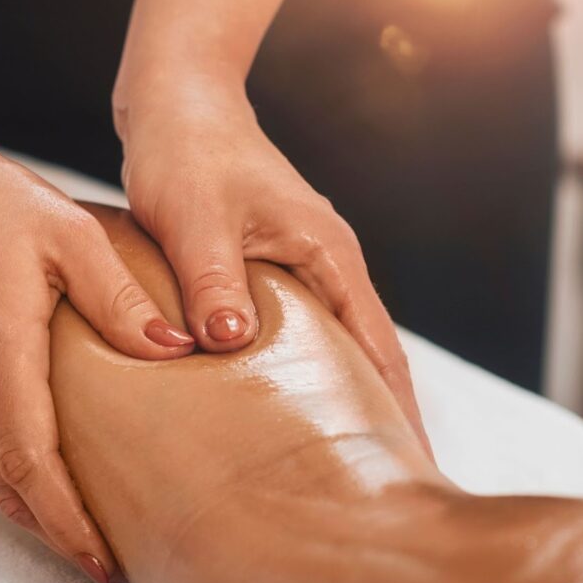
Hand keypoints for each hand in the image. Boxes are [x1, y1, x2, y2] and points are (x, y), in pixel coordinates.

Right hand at [0, 126, 194, 582]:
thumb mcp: (70, 232)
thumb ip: (119, 295)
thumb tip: (175, 348)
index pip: (29, 459)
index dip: (68, 520)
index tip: (107, 561)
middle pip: (4, 484)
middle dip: (56, 532)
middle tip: (111, 564)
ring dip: (31, 510)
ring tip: (84, 534)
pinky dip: (6, 477)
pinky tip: (43, 480)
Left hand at [117, 87, 430, 452]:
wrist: (176, 100)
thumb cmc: (186, 149)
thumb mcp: (195, 215)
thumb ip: (213, 277)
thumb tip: (232, 341)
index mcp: (326, 251)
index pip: (377, 345)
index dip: (391, 409)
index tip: (406, 466)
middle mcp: (324, 260)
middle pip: (363, 350)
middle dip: (369, 413)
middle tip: (361, 482)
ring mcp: (297, 260)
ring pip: (326, 340)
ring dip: (330, 391)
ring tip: (320, 456)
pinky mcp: (264, 261)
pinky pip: (291, 326)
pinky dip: (290, 365)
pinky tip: (267, 398)